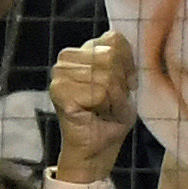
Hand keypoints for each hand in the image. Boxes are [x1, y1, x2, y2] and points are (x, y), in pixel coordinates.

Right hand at [49, 32, 139, 175]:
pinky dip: (108, 107)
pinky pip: (99, 92)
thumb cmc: (111, 116)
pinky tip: (97, 114)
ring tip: (106, 109)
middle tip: (113, 101)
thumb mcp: (125, 81)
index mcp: (83, 50)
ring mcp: (59, 74)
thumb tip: (121, 42)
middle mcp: (66, 57)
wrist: (98, 149)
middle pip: (111, 57)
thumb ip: (123, 59)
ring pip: (106, 76)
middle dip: (120, 83)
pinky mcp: (59, 92)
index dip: (127, 65)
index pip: (115, 40)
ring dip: (115, 99)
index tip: (125, 84)